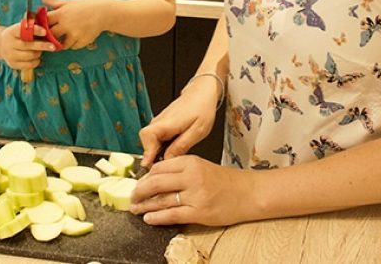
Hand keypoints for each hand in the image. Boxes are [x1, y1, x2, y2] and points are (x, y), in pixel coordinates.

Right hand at [0, 22, 53, 71]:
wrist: (1, 45)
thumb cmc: (17, 35)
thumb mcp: (20, 29)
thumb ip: (31, 28)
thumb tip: (48, 29)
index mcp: (11, 32)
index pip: (22, 30)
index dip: (34, 30)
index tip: (45, 32)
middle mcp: (8, 43)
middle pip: (27, 45)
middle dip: (42, 46)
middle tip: (53, 46)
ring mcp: (9, 55)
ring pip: (29, 55)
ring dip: (38, 53)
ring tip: (41, 51)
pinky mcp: (12, 64)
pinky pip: (27, 65)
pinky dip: (35, 62)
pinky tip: (38, 58)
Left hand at [40, 0, 106, 49]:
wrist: (104, 12)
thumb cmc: (85, 5)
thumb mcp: (69, 2)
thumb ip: (54, 1)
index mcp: (61, 13)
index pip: (45, 21)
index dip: (42, 24)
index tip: (42, 26)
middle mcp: (66, 24)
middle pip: (50, 35)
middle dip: (50, 36)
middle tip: (51, 36)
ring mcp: (74, 34)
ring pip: (61, 44)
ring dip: (61, 43)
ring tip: (63, 39)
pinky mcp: (82, 41)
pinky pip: (73, 47)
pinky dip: (72, 44)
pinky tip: (74, 39)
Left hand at [129, 155, 254, 225]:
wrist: (248, 193)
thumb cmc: (225, 181)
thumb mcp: (201, 167)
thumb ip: (180, 171)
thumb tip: (153, 179)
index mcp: (190, 162)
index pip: (159, 168)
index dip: (145, 178)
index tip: (138, 184)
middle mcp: (191, 176)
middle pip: (155, 183)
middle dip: (139, 192)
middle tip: (132, 197)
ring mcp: (195, 195)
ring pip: (161, 200)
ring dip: (145, 206)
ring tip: (136, 209)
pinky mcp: (199, 212)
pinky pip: (172, 215)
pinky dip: (157, 218)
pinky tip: (149, 219)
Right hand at [139, 76, 220, 166]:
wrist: (202, 93)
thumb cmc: (202, 109)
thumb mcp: (198, 131)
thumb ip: (182, 146)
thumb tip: (168, 159)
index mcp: (167, 122)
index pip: (147, 136)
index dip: (146, 151)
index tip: (147, 164)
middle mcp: (159, 122)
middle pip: (146, 141)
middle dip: (152, 155)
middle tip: (165, 164)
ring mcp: (159, 123)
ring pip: (150, 141)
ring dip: (157, 151)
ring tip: (172, 156)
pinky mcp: (162, 125)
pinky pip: (156, 138)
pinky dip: (161, 146)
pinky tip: (173, 149)